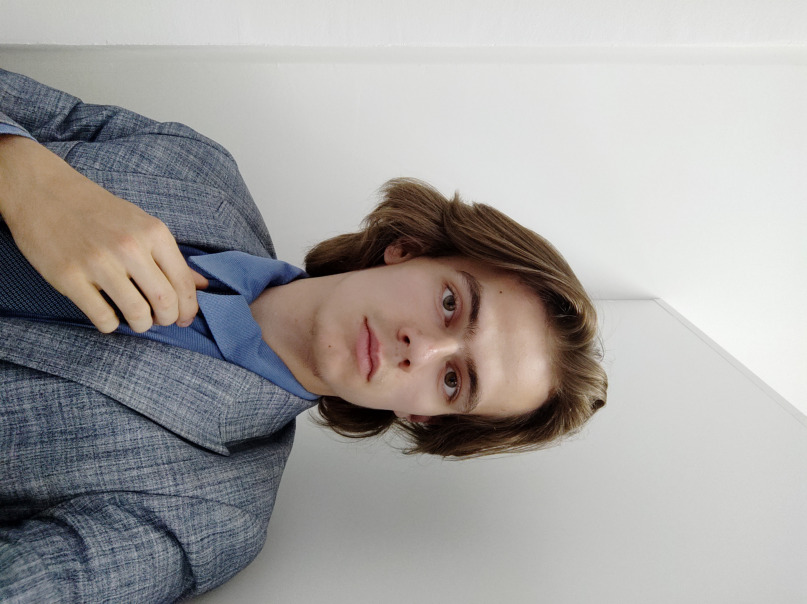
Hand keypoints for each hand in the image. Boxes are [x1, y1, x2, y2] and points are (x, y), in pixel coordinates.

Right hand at [0, 135, 207, 332]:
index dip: (188, 309)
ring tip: (136, 319)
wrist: (45, 193)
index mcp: (154, 233)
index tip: (184, 319)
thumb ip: (171, 258)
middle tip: (159, 320)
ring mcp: (99, 263)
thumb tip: (203, 284)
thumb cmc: (99, 211)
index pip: (184, 283)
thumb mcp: (143, 225)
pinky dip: (110, 324)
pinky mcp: (70, 278)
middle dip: (167, 319)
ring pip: (137, 314)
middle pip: (165, 302)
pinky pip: (103, 318)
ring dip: (140, 324)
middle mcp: (130, 247)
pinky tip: (109, 315)